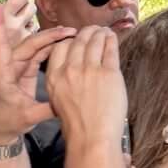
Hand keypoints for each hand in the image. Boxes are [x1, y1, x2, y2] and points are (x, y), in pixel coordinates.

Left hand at [0, 8, 75, 142]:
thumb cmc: (7, 122)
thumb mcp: (28, 118)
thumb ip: (47, 109)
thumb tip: (67, 102)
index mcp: (3, 76)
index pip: (1, 47)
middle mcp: (8, 68)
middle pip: (27, 45)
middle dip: (47, 35)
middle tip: (70, 30)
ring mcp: (17, 69)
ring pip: (34, 48)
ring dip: (51, 40)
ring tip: (71, 34)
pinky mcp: (24, 72)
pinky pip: (38, 56)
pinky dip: (50, 48)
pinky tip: (65, 43)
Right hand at [45, 27, 126, 150]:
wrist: (92, 137)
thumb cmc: (78, 124)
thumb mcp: (59, 99)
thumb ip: (63, 81)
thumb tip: (72, 67)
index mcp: (54, 77)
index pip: (60, 48)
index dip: (70, 40)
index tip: (77, 38)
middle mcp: (70, 70)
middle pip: (78, 42)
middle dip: (87, 33)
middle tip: (93, 30)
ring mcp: (90, 70)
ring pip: (94, 42)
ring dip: (100, 34)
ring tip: (104, 31)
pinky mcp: (109, 73)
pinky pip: (110, 50)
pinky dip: (111, 41)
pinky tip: (113, 37)